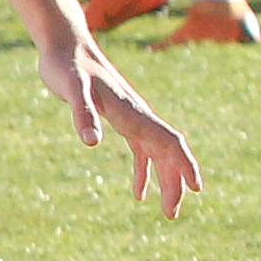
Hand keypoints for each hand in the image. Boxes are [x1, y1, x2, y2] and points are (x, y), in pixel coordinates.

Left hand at [35, 35, 202, 218]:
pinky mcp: (118, 118)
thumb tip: (91, 143)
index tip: (196, 188)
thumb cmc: (67, 67)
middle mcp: (138, 115)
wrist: (64, 46)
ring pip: (157, 154)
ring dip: (164, 180)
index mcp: (133, 112)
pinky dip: (143, 171)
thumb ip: (83, 114)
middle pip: (168, 152)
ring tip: (166, 209)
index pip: (169, 141)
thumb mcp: (71, 90)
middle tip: (171, 215)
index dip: (184, 164)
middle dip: (175, 182)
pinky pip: (140, 149)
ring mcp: (130, 117)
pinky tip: (139, 192)